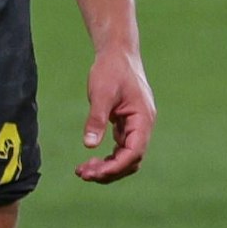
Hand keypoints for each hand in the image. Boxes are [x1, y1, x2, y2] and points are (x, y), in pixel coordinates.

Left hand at [76, 45, 154, 182]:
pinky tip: (91, 160)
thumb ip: (96, 119)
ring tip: (82, 171)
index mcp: (143, 119)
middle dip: (109, 171)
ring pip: (125, 156)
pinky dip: (107, 156)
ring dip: (107, 166)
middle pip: (131, 160)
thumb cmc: (111, 69)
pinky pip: (120, 147)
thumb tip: (89, 146)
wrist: (117, 53)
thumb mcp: (101, 93)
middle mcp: (143, 126)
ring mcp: (136, 126)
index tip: (95, 173)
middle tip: (82, 174)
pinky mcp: (127, 124)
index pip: (133, 152)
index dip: (115, 166)